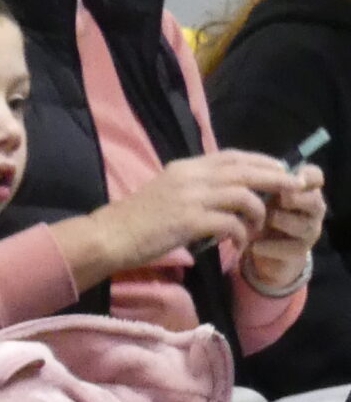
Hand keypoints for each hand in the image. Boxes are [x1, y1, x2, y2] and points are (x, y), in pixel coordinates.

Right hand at [89, 149, 292, 273]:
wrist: (110, 237)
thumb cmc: (135, 221)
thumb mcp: (166, 192)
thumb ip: (193, 187)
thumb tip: (221, 192)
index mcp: (186, 166)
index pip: (232, 156)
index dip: (260, 160)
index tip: (278, 169)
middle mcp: (191, 176)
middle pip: (245, 170)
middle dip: (274, 177)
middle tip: (292, 187)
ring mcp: (190, 198)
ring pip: (243, 195)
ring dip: (257, 212)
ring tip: (257, 228)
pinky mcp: (189, 221)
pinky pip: (230, 224)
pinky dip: (241, 234)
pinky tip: (239, 244)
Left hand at [241, 163, 324, 293]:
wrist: (265, 250)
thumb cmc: (266, 215)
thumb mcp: (264, 196)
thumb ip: (265, 184)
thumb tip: (253, 171)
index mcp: (306, 190)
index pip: (316, 177)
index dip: (304, 175)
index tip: (285, 176)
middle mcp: (313, 210)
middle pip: (313, 201)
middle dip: (293, 199)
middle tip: (276, 199)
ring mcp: (309, 232)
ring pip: (301, 225)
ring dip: (277, 222)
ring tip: (256, 223)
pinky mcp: (299, 253)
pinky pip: (287, 248)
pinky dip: (267, 246)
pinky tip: (253, 244)